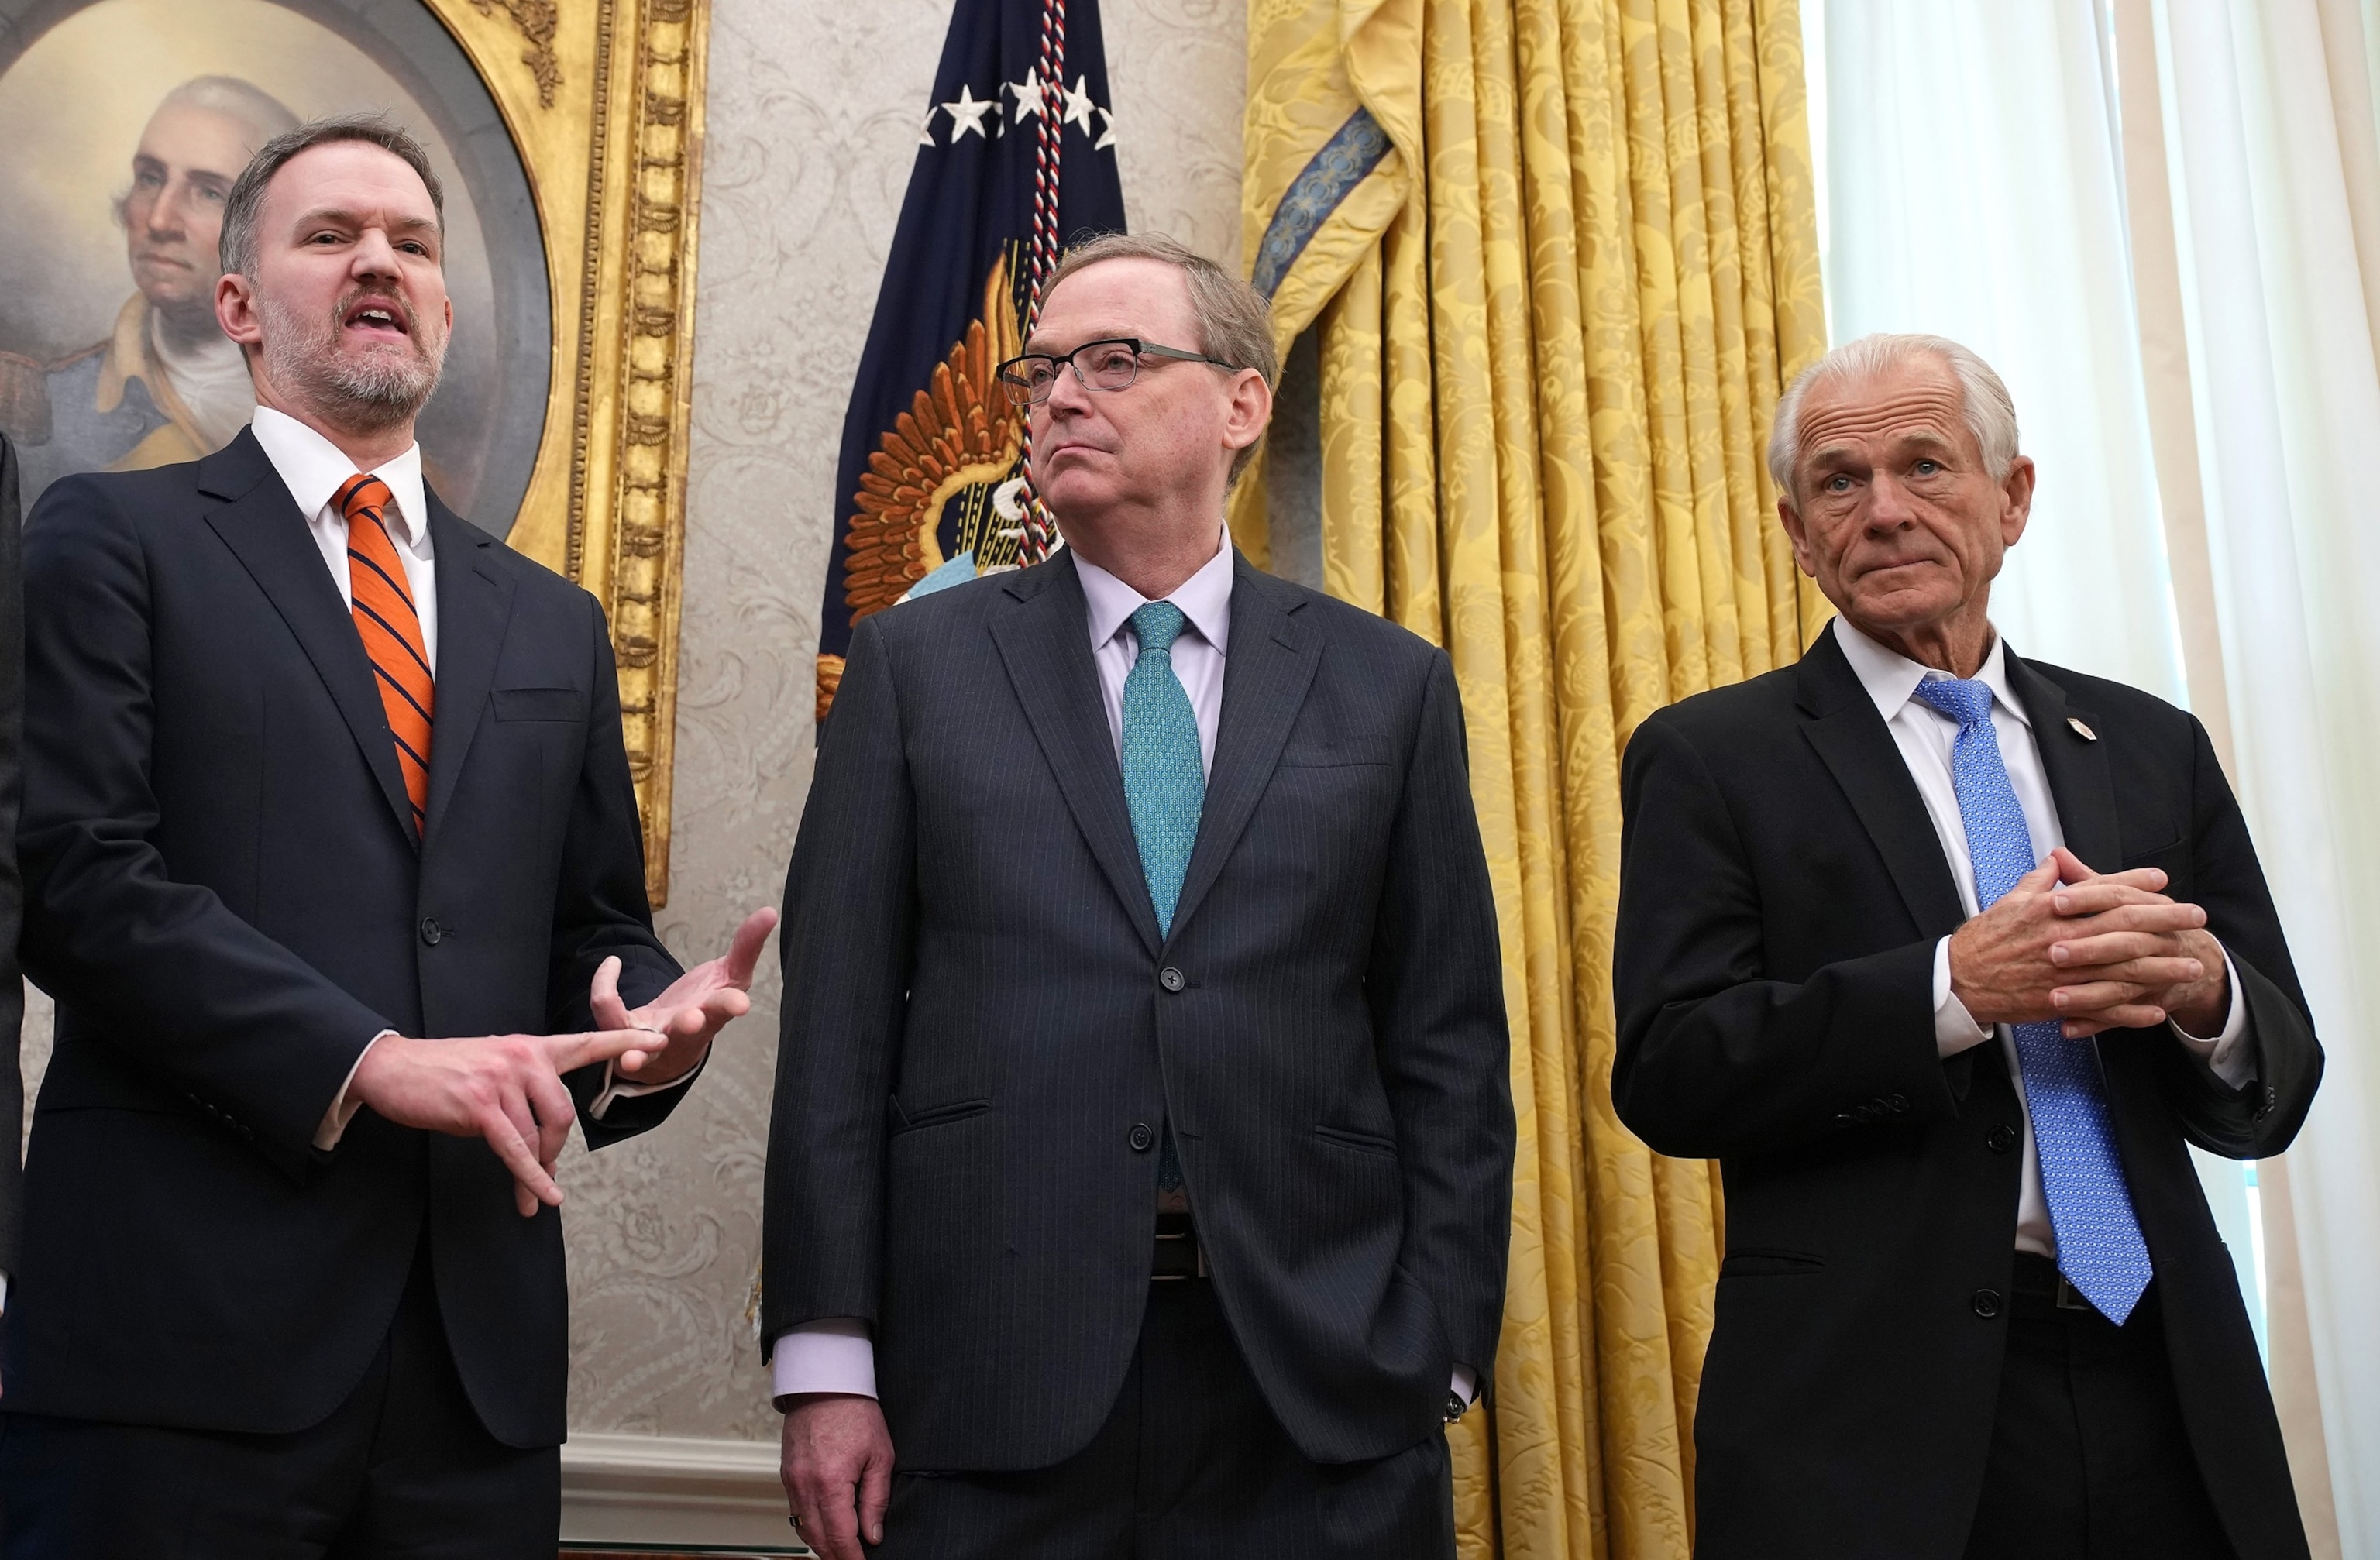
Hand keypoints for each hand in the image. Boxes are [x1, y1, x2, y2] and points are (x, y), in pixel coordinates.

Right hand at [347, 1029, 655, 1215]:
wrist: (394, 1069)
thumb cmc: (445, 1074)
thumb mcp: (494, 1069)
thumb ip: (526, 1092)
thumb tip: (544, 1141)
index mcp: (531, 1048)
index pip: (586, 1043)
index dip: (624, 1041)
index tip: (659, 1040)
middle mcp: (523, 1059)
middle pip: (563, 1113)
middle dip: (556, 1149)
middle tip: (545, 1171)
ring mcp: (502, 1082)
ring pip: (538, 1136)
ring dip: (535, 1171)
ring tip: (530, 1192)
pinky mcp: (481, 1108)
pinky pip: (515, 1150)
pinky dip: (530, 1178)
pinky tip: (540, 1198)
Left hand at [592, 907, 777, 1086]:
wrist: (670, 1049)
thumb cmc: (703, 1008)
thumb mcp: (729, 976)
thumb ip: (746, 946)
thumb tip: (770, 912)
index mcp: (712, 1014)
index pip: (723, 1009)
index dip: (730, 1004)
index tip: (740, 1005)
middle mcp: (683, 1031)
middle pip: (686, 1032)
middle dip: (689, 1026)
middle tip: (693, 1019)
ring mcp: (652, 1038)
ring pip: (643, 1046)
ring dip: (637, 1048)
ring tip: (631, 1057)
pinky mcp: (624, 1036)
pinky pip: (608, 1013)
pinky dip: (604, 986)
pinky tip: (613, 963)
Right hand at [781, 1393, 893, 1559]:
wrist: (825, 1384)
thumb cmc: (856, 1413)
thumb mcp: (880, 1455)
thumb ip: (876, 1499)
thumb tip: (873, 1535)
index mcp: (831, 1482)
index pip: (841, 1537)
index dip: (853, 1558)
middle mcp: (805, 1486)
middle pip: (818, 1540)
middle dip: (837, 1556)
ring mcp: (792, 1481)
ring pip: (804, 1529)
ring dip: (822, 1545)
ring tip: (843, 1551)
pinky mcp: (787, 1475)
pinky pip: (796, 1512)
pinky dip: (810, 1526)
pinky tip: (826, 1529)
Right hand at [1949, 850, 2207, 1035]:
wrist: (1959, 981)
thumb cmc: (1983, 940)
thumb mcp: (2009, 901)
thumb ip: (2038, 881)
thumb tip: (2057, 860)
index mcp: (2050, 910)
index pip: (2101, 891)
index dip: (2134, 884)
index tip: (2162, 880)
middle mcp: (2063, 938)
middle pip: (2125, 927)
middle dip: (2165, 921)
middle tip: (2196, 918)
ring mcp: (2064, 972)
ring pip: (2123, 970)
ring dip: (2162, 968)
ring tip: (2191, 966)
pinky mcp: (2060, 1001)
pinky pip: (2104, 1009)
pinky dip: (2133, 1012)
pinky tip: (2158, 1009)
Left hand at [2041, 849, 2228, 1036]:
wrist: (2199, 963)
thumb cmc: (2148, 925)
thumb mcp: (2123, 899)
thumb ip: (2089, 880)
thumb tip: (2058, 855)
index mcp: (2148, 908)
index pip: (2117, 898)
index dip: (2087, 898)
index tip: (2055, 901)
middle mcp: (2156, 940)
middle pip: (2123, 942)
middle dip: (2088, 948)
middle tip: (2052, 952)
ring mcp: (2155, 975)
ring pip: (2122, 985)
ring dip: (2087, 994)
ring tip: (2054, 998)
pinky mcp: (2148, 1003)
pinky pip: (2121, 1017)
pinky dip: (2094, 1024)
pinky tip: (2067, 1028)